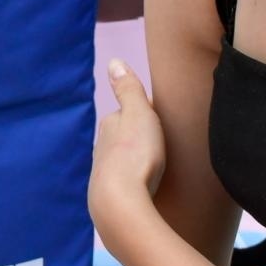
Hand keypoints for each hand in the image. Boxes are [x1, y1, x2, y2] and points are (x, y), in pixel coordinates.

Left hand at [88, 59, 166, 255]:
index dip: (146, 114)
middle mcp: (102, 149)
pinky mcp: (111, 198)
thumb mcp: (138, 114)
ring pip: (123, 163)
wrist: (120, 203)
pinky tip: (144, 191)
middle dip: (138, 140)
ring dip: (137, 164)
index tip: (163, 117)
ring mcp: (105, 175)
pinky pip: (127, 186)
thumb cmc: (135, 155)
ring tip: (157, 168)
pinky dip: (136, 184)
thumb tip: (114, 61)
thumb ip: (128, 89)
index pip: (128, 114)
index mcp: (110, 126)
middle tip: (162, 143)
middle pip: (123, 139)